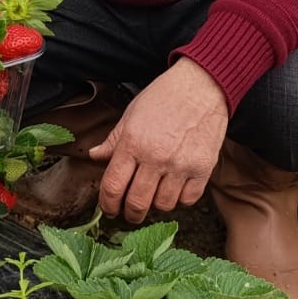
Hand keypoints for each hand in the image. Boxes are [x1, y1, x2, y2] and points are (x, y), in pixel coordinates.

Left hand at [90, 57, 227, 223]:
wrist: (201, 85)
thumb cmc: (164, 96)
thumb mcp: (131, 114)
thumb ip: (113, 140)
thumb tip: (94, 156)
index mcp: (132, 143)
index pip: (113, 186)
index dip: (107, 204)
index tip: (109, 208)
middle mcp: (155, 157)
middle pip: (137, 203)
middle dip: (130, 213)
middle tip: (130, 212)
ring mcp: (181, 165)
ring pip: (163, 205)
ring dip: (156, 205)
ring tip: (154, 196)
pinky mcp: (203, 168)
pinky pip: (188, 200)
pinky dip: (180, 200)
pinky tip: (175, 189)